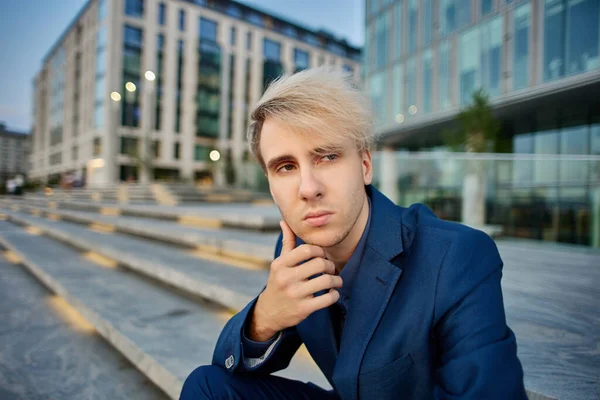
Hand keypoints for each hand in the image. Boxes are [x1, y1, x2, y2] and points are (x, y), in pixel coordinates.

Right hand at [248, 220, 341, 341]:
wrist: (269, 312)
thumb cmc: (279, 282)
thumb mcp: (279, 263)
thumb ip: (286, 242)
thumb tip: (285, 221)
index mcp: (280, 264)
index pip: (307, 250)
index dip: (320, 251)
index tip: (322, 256)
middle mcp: (286, 278)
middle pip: (319, 264)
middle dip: (330, 265)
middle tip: (331, 269)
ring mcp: (295, 294)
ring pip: (326, 281)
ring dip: (336, 280)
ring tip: (336, 281)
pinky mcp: (303, 309)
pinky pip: (328, 299)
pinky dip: (334, 295)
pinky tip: (332, 293)